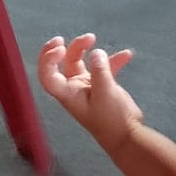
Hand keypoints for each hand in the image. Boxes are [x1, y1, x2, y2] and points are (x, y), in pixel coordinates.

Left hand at [38, 33, 142, 152]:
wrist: (128, 136)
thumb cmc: (111, 118)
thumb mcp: (105, 91)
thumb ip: (100, 69)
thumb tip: (97, 52)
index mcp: (68, 93)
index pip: (48, 75)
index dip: (48, 59)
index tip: (61, 47)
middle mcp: (74, 89)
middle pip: (65, 63)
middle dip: (72, 48)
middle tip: (84, 38)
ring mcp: (88, 88)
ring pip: (83, 63)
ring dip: (88, 51)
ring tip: (95, 39)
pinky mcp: (102, 88)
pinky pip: (104, 69)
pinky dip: (113, 61)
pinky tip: (127, 55)